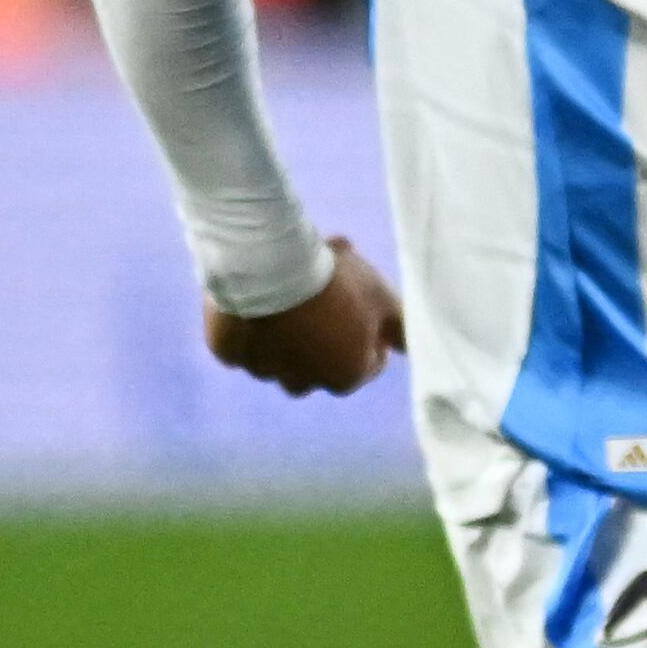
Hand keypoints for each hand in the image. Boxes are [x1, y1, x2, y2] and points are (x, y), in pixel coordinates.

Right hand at [204, 239, 404, 396]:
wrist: (268, 264)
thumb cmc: (336, 283)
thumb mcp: (383, 299)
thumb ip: (403, 330)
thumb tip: (419, 349)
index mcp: (345, 376)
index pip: (367, 364)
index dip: (369, 334)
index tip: (361, 307)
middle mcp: (303, 383)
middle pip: (320, 365)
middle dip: (326, 338)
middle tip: (324, 298)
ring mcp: (261, 369)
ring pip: (279, 359)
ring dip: (288, 336)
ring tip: (289, 294)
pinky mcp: (226, 352)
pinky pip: (243, 344)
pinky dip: (252, 328)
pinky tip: (258, 301)